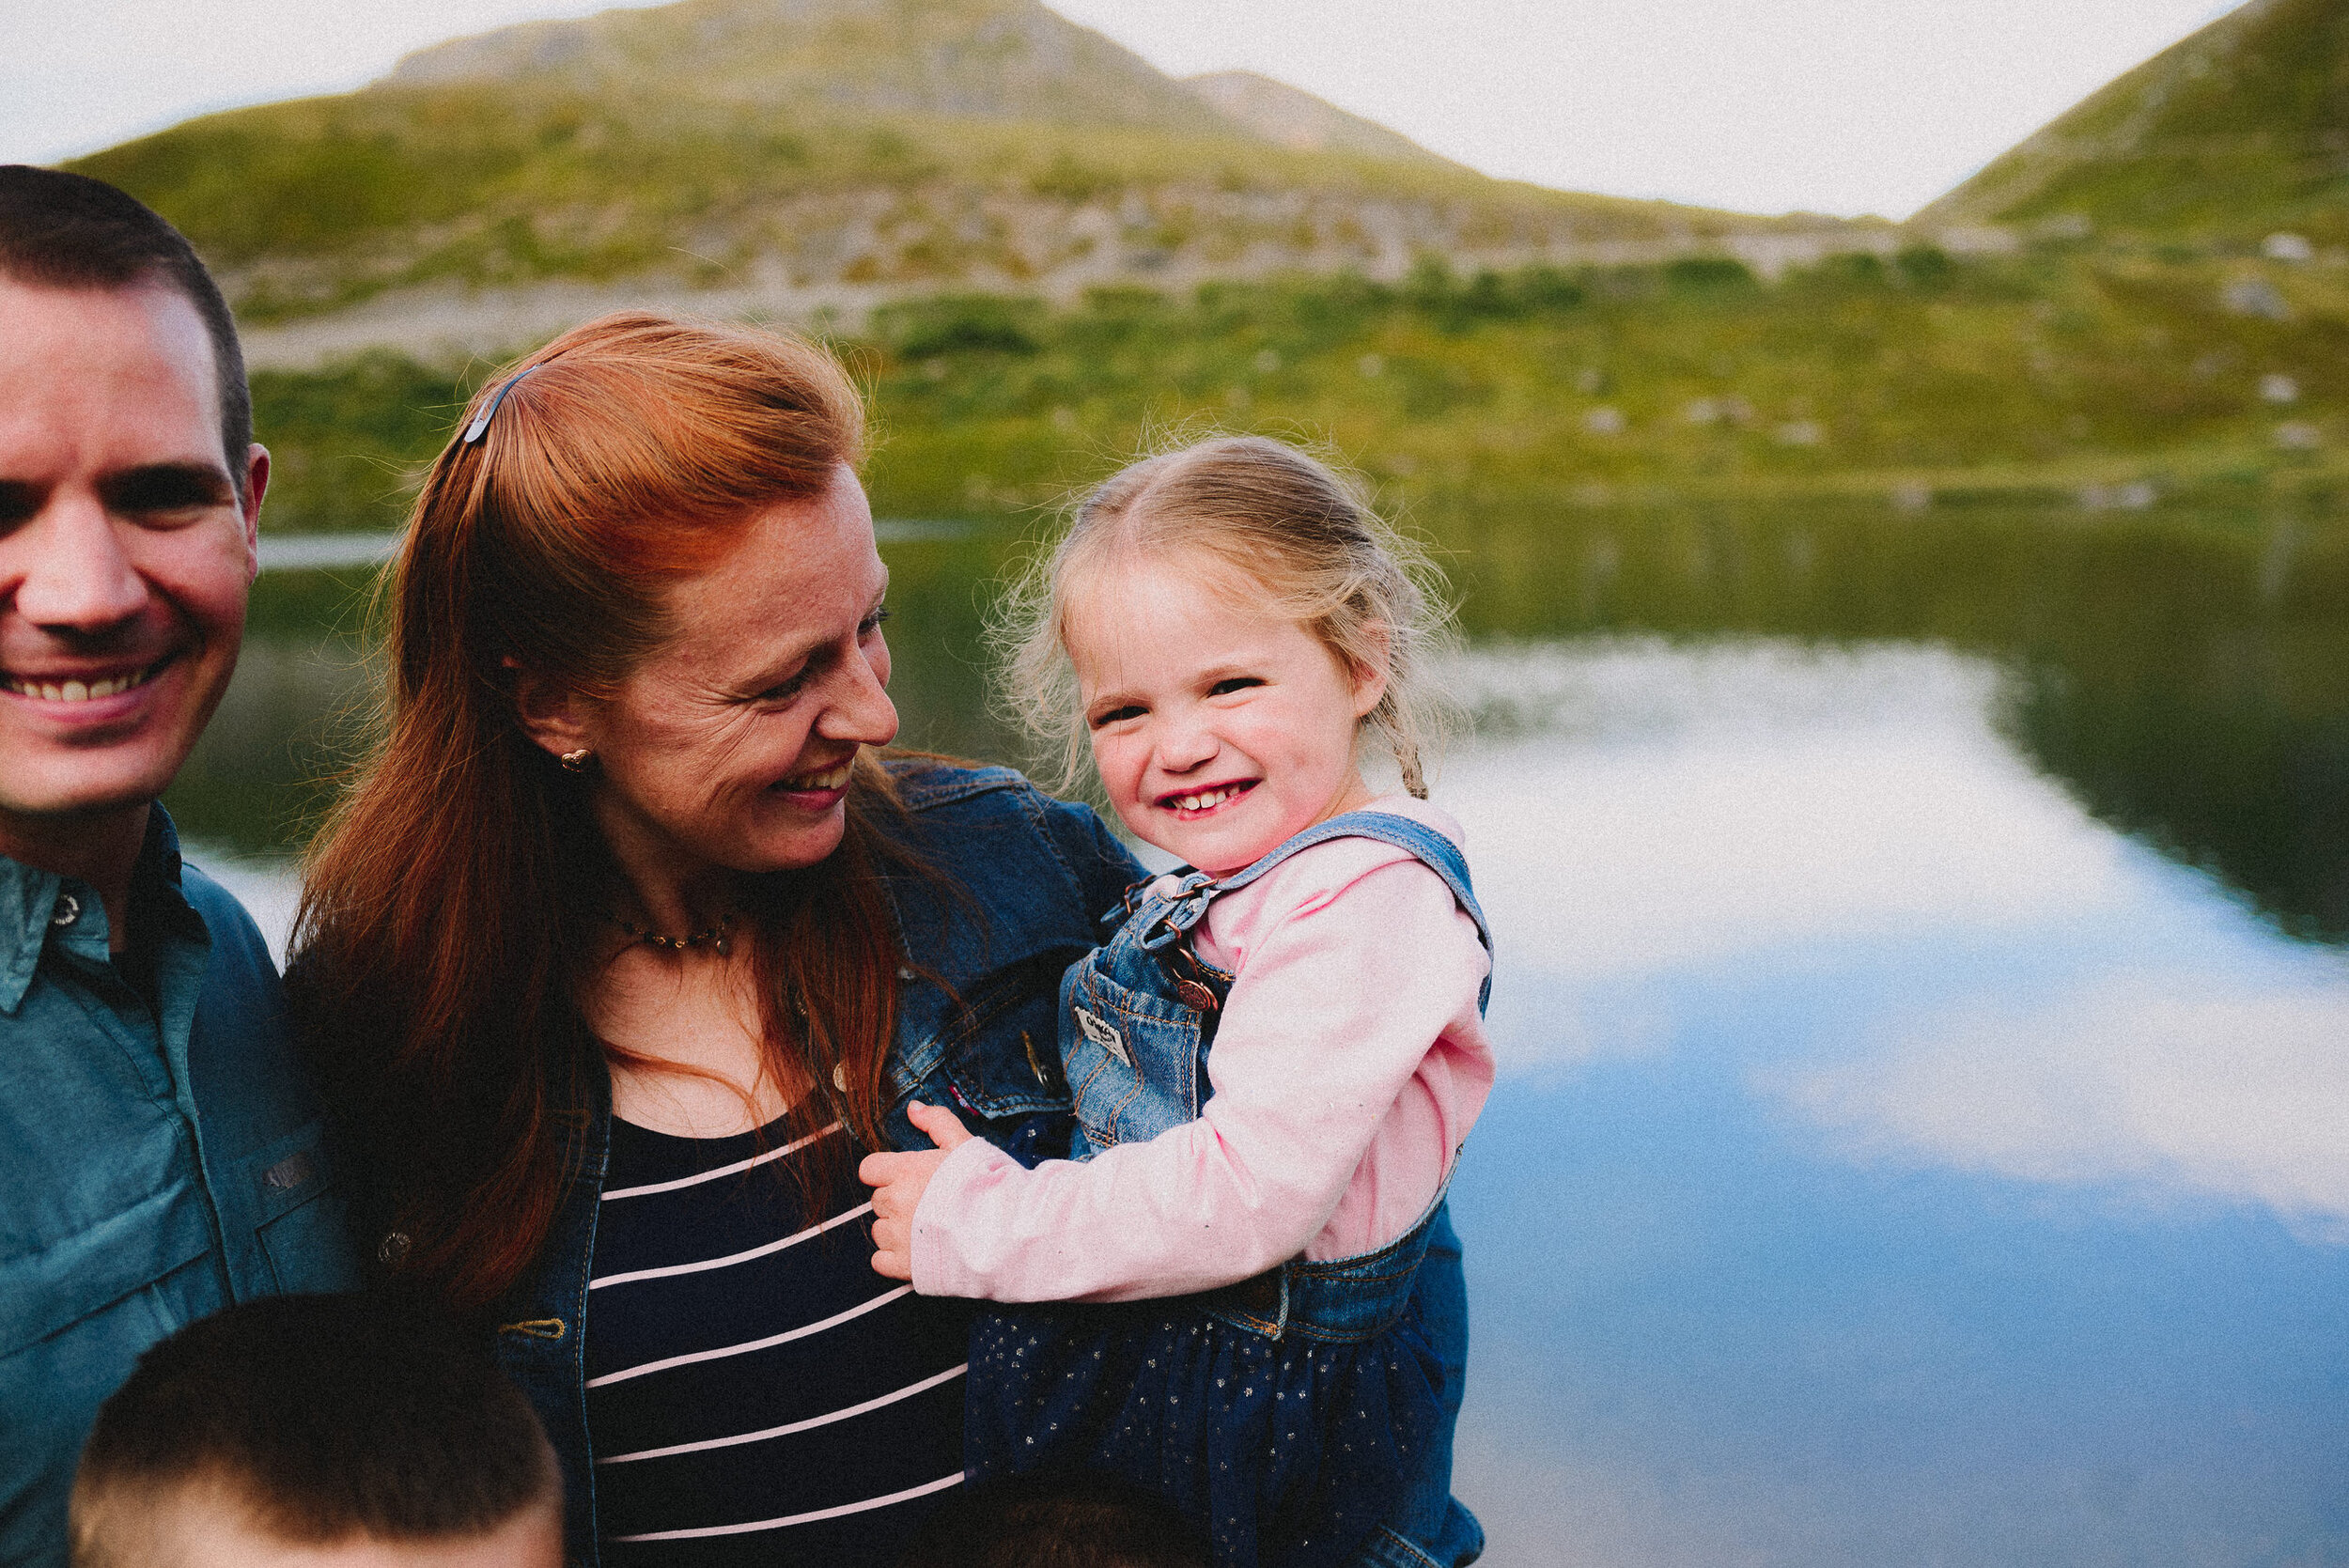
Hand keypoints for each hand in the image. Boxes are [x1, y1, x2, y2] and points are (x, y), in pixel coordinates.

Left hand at [859, 1101, 973, 1280]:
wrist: (1006, 1231)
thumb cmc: (988, 1184)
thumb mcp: (965, 1144)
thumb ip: (937, 1122)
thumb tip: (913, 1108)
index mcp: (906, 1170)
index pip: (870, 1169)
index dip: (887, 1173)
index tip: (907, 1178)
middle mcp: (896, 1202)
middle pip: (878, 1200)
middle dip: (897, 1201)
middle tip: (927, 1204)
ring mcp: (898, 1236)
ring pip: (879, 1230)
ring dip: (896, 1230)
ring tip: (927, 1229)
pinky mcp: (903, 1266)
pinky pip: (880, 1262)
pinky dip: (894, 1259)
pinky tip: (918, 1252)